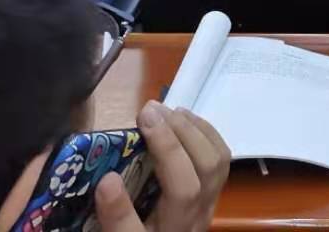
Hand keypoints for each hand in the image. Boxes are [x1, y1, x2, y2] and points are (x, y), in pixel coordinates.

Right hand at [95, 102, 230, 231]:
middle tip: (152, 109)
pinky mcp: (212, 194)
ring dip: (197, 129)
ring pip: (219, 160)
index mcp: (177, 225)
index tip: (142, 118)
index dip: (166, 149)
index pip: (183, 187)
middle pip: (208, 166)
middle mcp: (201, 211)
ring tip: (170, 111)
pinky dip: (206, 134)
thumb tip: (108, 179)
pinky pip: (220, 159)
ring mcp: (210, 202)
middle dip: (183, 130)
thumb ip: (116, 216)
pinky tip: (185, 124)